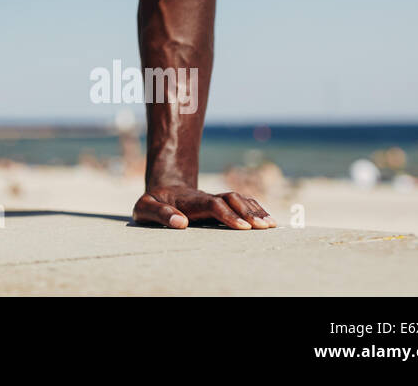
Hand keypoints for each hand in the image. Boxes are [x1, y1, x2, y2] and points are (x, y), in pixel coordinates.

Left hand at [133, 185, 275, 228]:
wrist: (161, 190)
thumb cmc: (151, 203)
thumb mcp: (145, 207)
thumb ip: (160, 214)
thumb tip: (180, 223)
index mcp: (189, 200)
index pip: (213, 204)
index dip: (228, 214)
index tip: (243, 227)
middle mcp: (206, 198)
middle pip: (231, 199)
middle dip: (248, 212)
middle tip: (264, 227)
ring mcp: (214, 200)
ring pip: (239, 199)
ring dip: (255, 210)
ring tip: (272, 225)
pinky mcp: (220, 204)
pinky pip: (241, 203)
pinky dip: (256, 209)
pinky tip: (269, 220)